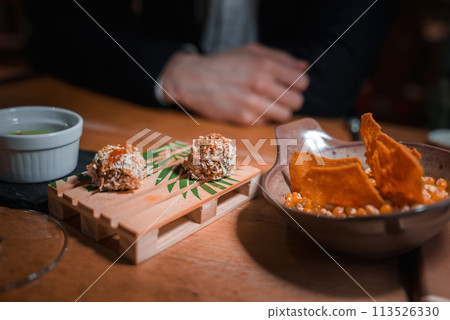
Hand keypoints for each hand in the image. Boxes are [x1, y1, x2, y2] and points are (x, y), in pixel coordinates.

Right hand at [159, 43, 309, 124]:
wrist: (193, 80)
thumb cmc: (223, 64)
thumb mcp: (251, 51)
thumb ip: (281, 58)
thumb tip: (304, 66)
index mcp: (266, 65)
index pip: (302, 81)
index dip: (299, 84)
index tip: (290, 85)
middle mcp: (261, 84)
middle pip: (297, 101)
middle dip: (291, 99)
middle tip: (280, 97)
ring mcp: (253, 103)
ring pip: (285, 115)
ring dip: (279, 111)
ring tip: (267, 104)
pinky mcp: (244, 119)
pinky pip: (267, 122)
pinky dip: (262, 117)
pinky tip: (251, 108)